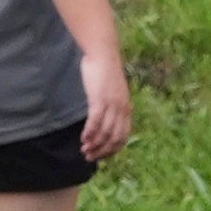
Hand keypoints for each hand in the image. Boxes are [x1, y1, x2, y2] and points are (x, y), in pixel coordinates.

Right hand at [75, 48, 134, 162]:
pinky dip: (90, 133)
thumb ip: (112, 106)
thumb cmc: (105, 72)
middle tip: (90, 157)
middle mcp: (122, 109)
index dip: (112, 150)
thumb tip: (104, 120)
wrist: (103, 54)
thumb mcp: (113, 92)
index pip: (123, 137)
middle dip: (102, 151)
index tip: (101, 156)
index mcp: (126, 109)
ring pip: (105, 132)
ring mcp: (112, 104)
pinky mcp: (100, 99)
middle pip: (115, 138)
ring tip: (84, 150)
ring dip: (94, 144)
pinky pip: (95, 122)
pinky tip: (83, 138)